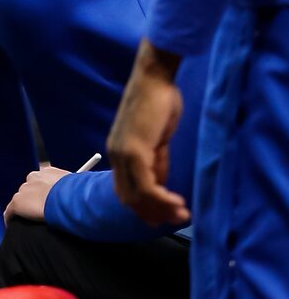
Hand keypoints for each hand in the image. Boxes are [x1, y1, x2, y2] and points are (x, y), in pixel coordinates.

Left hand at [4, 165, 72, 223]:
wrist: (65, 199)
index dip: (43, 191)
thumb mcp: (74, 187)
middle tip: (41, 210)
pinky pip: (10, 212)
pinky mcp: (17, 203)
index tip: (47, 199)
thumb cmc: (74, 194)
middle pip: (29, 189)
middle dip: (33, 198)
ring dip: (24, 208)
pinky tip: (12, 224)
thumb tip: (74, 195)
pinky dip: (11, 218)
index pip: (40, 180)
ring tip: (31, 219)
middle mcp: (33, 178)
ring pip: (20, 200)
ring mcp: (24, 190)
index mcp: (47, 172)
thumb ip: (68, 188)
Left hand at [108, 43, 187, 226]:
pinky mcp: (134, 151)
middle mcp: (116, 154)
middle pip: (128, 197)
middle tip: (177, 220)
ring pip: (137, 195)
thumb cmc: (159, 102)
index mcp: (118, 151)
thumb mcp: (158, 139)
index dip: (144, 207)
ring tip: (182, 215)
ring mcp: (122, 154)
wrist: (154, 79)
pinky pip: (146, 185)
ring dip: (161, 209)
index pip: (126, 189)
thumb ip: (156, 160)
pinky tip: (177, 202)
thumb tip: (160, 183)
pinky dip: (161, 199)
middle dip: (153, 213)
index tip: (165, 217)